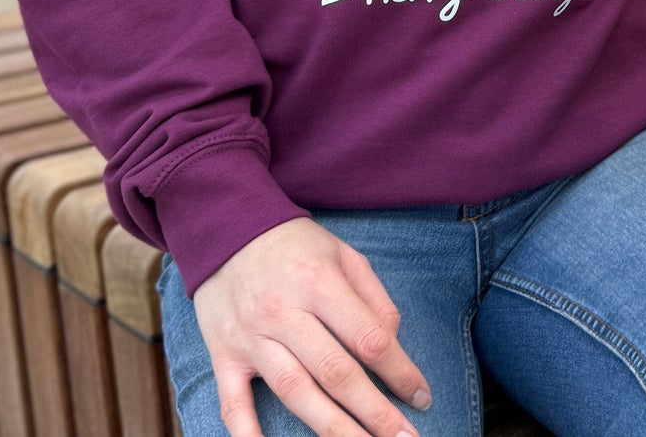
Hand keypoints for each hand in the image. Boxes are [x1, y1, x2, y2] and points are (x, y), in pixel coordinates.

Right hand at [192, 217, 431, 436]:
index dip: (399, 371)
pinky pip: (233, 404)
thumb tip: (391, 344)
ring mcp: (251, 337)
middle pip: (335, 373)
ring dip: (332, 429)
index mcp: (319, 282)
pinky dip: (248, 435)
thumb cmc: (295, 246)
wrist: (227, 230)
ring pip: (295, 392)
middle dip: (373, 412)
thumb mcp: (343, 254)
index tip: (421, 397)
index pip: (368, 337)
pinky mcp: (223, 355)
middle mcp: (285, 312)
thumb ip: (372, 297)